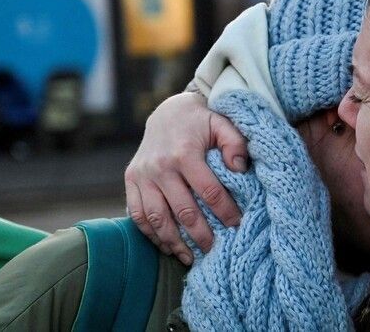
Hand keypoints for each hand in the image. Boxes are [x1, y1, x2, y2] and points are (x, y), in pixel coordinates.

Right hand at [124, 92, 247, 264]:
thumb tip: (239, 169)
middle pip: (183, 211)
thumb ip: (235, 144)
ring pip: (157, 218)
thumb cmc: (202, 121)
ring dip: (174, 242)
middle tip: (217, 251)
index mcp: (184, 153)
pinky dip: (152, 234)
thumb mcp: (222, 124)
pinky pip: (138, 214)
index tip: (237, 226)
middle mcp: (160, 166)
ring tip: (191, 257)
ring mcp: (142, 175)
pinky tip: (168, 246)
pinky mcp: (131, 179)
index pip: (209, 192)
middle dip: (202, 235)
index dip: (225, 212)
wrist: (169, 112)